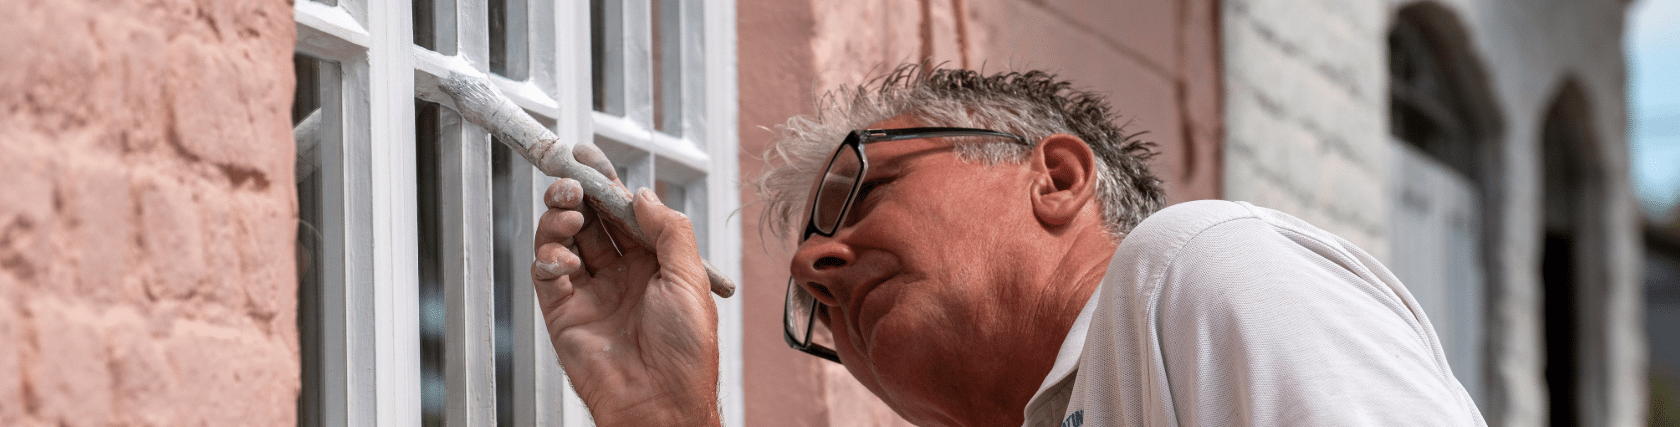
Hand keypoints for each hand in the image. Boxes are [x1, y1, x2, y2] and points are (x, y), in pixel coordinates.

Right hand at [532, 178, 720, 425]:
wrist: (660, 403)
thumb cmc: (686, 352)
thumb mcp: (691, 279)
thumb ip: (668, 231)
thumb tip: (643, 194)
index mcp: (655, 264)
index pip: (625, 213)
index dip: (608, 184)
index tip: (590, 159)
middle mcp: (622, 274)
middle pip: (591, 220)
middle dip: (577, 194)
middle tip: (569, 179)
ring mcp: (591, 292)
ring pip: (565, 240)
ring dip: (560, 219)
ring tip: (567, 214)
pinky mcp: (564, 312)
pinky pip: (547, 273)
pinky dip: (549, 256)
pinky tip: (563, 258)